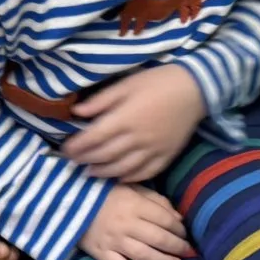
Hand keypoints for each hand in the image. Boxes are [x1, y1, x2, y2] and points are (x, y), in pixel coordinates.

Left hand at [63, 65, 207, 181]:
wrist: (195, 88)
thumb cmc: (157, 82)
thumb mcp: (126, 84)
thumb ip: (101, 101)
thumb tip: (76, 113)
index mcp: (124, 119)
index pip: (93, 139)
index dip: (76, 147)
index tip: (64, 150)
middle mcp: (137, 139)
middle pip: (104, 156)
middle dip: (85, 160)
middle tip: (73, 162)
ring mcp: (152, 150)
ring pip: (122, 169)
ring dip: (103, 172)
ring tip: (90, 172)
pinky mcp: (166, 156)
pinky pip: (145, 173)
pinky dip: (129, 178)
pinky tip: (118, 177)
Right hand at [78, 184, 192, 259]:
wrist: (69, 202)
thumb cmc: (105, 194)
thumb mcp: (132, 188)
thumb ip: (156, 200)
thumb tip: (178, 219)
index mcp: (134, 205)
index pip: (164, 219)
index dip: (179, 228)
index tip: (184, 233)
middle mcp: (126, 224)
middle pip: (158, 239)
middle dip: (177, 247)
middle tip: (187, 252)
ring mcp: (112, 240)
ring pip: (143, 255)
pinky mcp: (100, 253)